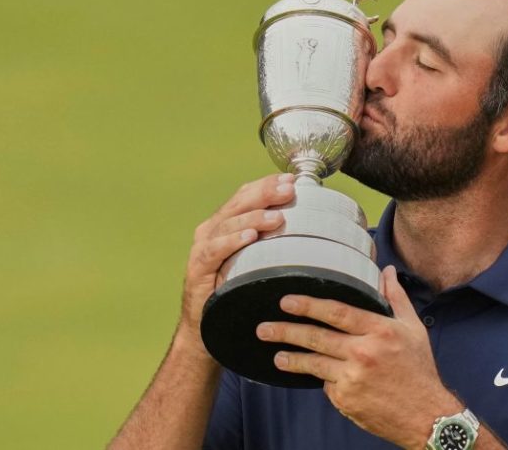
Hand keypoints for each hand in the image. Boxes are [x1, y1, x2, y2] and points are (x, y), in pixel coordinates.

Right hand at [175, 173, 295, 357]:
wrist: (205, 329)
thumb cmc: (235, 291)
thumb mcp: (256, 262)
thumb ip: (272, 242)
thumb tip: (310, 225)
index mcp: (226, 223)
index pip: (246, 195)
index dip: (268, 184)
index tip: (293, 179)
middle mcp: (212, 230)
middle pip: (239, 203)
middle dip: (265, 193)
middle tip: (289, 189)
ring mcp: (202, 248)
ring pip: (228, 224)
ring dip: (253, 217)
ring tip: (276, 217)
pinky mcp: (197, 269)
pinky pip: (214, 250)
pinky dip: (232, 241)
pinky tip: (249, 237)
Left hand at [256, 265, 462, 448]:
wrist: (425, 415)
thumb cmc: (419, 369)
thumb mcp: (413, 328)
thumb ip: (395, 297)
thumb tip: (386, 271)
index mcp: (380, 331)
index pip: (337, 312)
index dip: (309, 305)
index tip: (287, 301)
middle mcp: (364, 353)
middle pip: (317, 337)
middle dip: (286, 331)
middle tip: (265, 327)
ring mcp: (352, 378)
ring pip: (313, 363)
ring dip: (290, 358)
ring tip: (276, 354)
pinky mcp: (346, 400)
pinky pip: (326, 385)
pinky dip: (321, 378)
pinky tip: (315, 376)